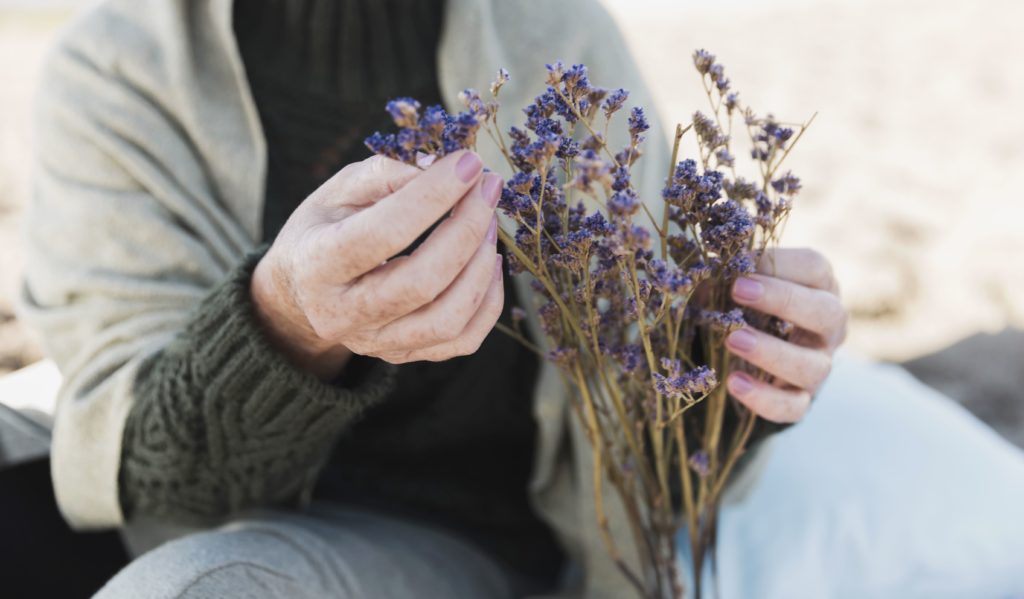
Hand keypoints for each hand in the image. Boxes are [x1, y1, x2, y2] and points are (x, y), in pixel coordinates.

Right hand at [251, 150, 504, 379]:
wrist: (298, 295)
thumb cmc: (323, 231)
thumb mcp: (336, 192)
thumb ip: (383, 175)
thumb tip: (440, 170)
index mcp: (317, 264)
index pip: (383, 233)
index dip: (433, 195)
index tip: (467, 163)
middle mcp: (342, 313)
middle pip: (421, 282)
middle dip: (467, 229)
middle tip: (488, 189)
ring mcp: (374, 342)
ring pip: (447, 320)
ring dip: (481, 267)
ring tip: (489, 225)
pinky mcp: (402, 354)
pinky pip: (462, 341)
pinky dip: (488, 302)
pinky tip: (488, 264)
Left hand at [724, 248, 846, 422]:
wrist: (749, 354)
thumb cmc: (746, 305)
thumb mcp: (737, 283)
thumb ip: (726, 272)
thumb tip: (703, 265)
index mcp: (818, 287)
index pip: (815, 268)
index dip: (779, 263)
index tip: (738, 262)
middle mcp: (828, 327)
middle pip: (826, 313)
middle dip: (783, 300)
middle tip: (737, 291)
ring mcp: (818, 365)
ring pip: (813, 366)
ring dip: (772, 352)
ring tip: (733, 340)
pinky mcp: (801, 398)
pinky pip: (794, 406)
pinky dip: (765, 398)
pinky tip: (734, 383)